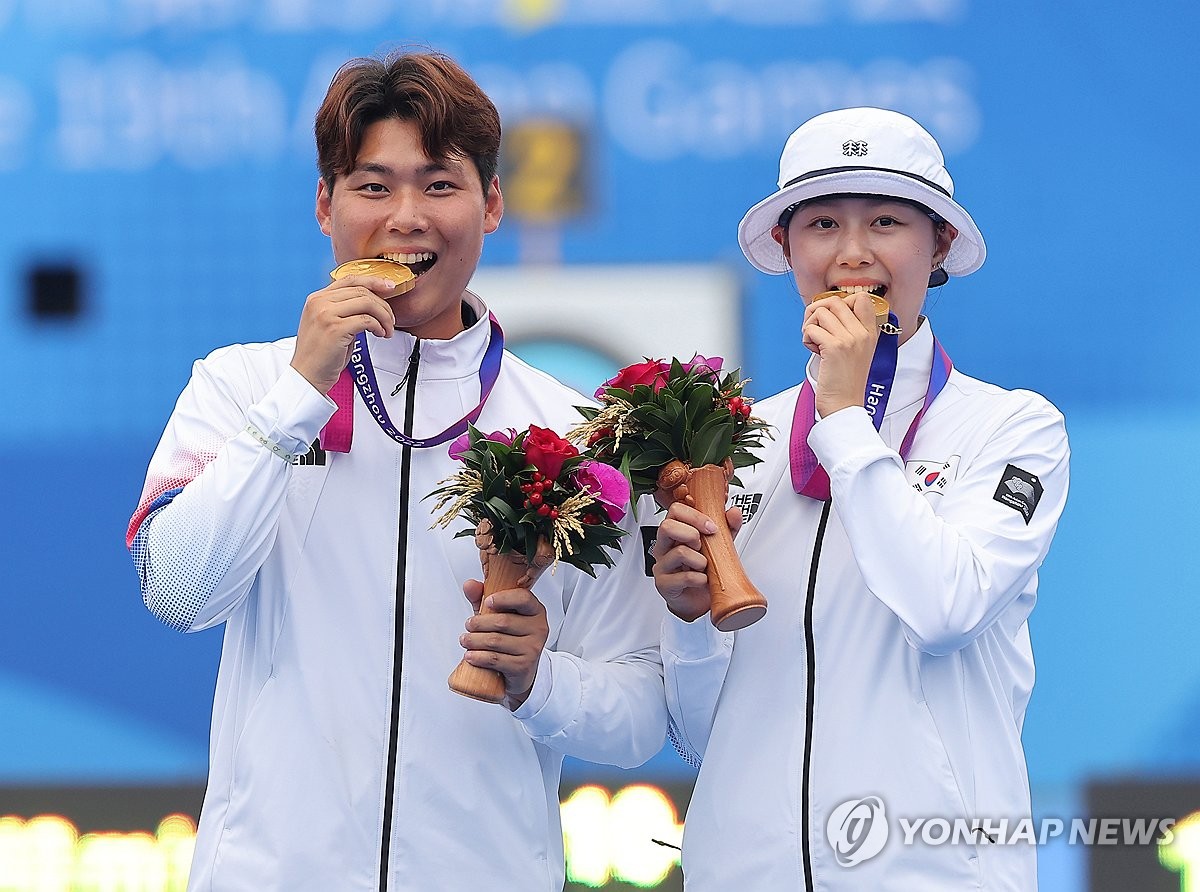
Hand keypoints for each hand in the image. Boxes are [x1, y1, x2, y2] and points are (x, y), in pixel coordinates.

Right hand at [290, 275, 398, 394]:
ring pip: (367, 303)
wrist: (307, 375)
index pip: (349, 280)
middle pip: (361, 291)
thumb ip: (344, 310)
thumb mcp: (329, 324)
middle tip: (391, 319)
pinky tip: (380, 334)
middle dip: (383, 304)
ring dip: (384, 316)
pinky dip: (378, 326)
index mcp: (317, 299)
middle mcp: (319, 302)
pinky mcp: (335, 329)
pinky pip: (366, 320)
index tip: (389, 287)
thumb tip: (372, 304)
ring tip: (387, 329)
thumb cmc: (320, 355)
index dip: (373, 281)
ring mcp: (326, 314)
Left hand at [461, 580, 549, 709]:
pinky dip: (478, 657)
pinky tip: (470, 655)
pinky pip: (496, 659)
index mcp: (535, 610)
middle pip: (502, 621)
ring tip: (465, 640)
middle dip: (479, 623)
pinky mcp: (523, 666)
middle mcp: (538, 628)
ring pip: (495, 641)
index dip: (503, 598)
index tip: (486, 602)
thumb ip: (482, 598)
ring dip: (474, 641)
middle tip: (468, 625)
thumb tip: (469, 584)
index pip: (523, 598)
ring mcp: (532, 648)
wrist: (521, 670)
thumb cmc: (510, 638)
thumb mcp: (497, 615)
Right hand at [651, 501, 743, 621]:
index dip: (695, 516)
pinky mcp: (664, 584)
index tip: (711, 527)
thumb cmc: (703, 570)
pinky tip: (702, 580)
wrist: (698, 600)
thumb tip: (734, 512)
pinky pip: (684, 577)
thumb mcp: (718, 545)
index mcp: (675, 531)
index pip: (675, 510)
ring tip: (704, 567)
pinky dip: (700, 579)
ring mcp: (662, 565)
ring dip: (700, 560)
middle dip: (692, 535)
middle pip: (667, 527)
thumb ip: (727, 527)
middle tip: (702, 546)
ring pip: (679, 552)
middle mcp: (664, 546)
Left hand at [801, 292, 879, 417]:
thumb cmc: (845, 381)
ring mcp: (850, 339)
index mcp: (871, 333)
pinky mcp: (834, 348)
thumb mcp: (856, 352)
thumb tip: (826, 310)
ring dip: (810, 325)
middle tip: (815, 329)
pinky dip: (806, 338)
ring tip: (814, 342)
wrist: (845, 405)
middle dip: (817, 312)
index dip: (840, 301)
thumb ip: (848, 330)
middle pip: (835, 301)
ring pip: (821, 312)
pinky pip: (811, 328)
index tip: (831, 318)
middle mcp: (863, 333)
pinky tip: (813, 351)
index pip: (862, 298)